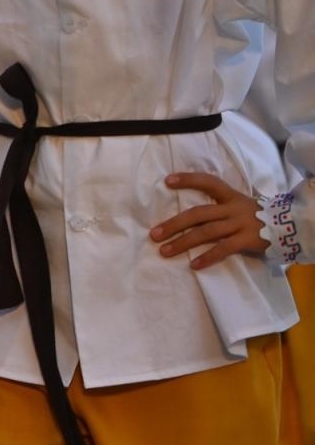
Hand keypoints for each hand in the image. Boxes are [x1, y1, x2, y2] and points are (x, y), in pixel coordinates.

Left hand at [151, 172, 269, 269]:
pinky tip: (193, 265)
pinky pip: (224, 249)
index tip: (168, 181)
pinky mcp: (248, 240)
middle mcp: (234, 208)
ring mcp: (241, 224)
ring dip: (183, 242)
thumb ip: (218, 209)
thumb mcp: (239, 206)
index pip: (208, 182)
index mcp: (231, 196)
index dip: (189, 179)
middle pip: (199, 213)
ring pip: (207, 232)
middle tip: (154, 234)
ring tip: (165, 251)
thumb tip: (187, 218)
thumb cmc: (256, 218)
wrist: (290, 227)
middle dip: (174, 224)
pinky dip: (208, 257)